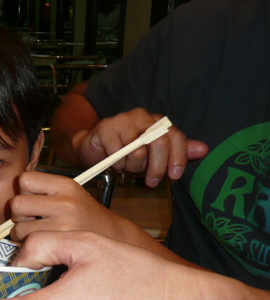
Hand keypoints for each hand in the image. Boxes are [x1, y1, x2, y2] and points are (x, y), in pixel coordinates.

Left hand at [10, 171, 129, 242]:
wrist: (114, 238)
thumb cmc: (84, 217)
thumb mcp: (69, 195)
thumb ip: (43, 193)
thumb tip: (9, 202)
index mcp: (66, 185)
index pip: (25, 179)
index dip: (24, 191)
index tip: (34, 201)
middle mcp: (66, 202)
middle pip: (16, 203)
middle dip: (18, 214)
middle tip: (32, 220)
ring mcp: (64, 223)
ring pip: (18, 227)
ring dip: (22, 233)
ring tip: (39, 233)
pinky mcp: (61, 243)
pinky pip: (28, 243)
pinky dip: (28, 245)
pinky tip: (43, 243)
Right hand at [72, 107, 207, 186]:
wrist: (95, 145)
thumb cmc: (127, 150)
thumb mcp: (154, 154)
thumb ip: (178, 151)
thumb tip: (205, 149)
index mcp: (158, 122)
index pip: (176, 136)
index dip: (178, 158)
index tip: (175, 177)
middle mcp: (143, 116)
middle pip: (159, 143)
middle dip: (156, 168)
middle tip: (152, 183)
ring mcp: (124, 119)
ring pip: (136, 151)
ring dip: (132, 167)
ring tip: (127, 167)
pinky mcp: (106, 126)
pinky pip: (117, 152)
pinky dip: (116, 163)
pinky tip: (114, 162)